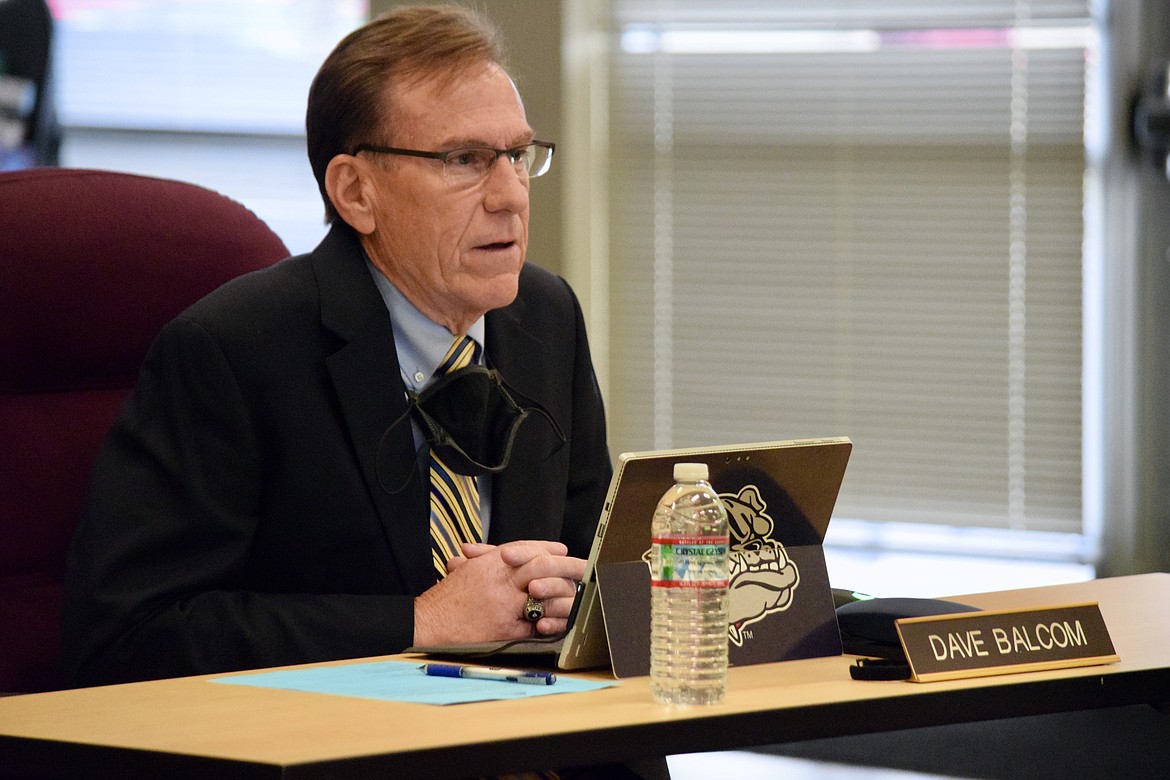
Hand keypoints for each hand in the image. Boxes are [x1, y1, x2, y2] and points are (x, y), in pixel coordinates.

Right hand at [413, 540, 585, 646]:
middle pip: (543, 566)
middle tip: (584, 568)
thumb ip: (492, 559)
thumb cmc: (446, 598)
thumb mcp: (469, 569)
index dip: (548, 549)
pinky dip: (547, 622)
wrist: (428, 622)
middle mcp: (500, 579)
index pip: (528, 548)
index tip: (563, 551)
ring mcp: (504, 604)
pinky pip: (534, 624)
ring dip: (561, 595)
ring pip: (544, 595)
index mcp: (491, 562)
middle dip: (566, 566)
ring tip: (573, 596)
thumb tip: (520, 553)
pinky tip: (557, 620)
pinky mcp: (505, 629)